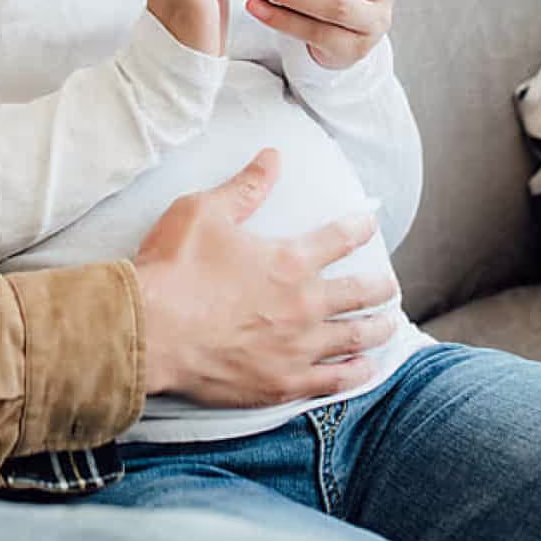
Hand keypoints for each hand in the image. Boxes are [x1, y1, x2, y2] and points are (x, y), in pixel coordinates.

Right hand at [133, 149, 399, 405]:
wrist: (150, 328)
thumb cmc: (174, 266)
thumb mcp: (204, 211)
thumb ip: (245, 187)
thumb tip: (273, 157)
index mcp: (288, 260)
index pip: (337, 239)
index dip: (358, 227)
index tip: (370, 223)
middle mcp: (303, 305)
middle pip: (358, 294)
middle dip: (380, 286)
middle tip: (389, 284)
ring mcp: (296, 349)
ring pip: (354, 339)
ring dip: (377, 330)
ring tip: (389, 325)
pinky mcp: (282, 383)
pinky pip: (333, 382)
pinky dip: (355, 374)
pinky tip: (365, 370)